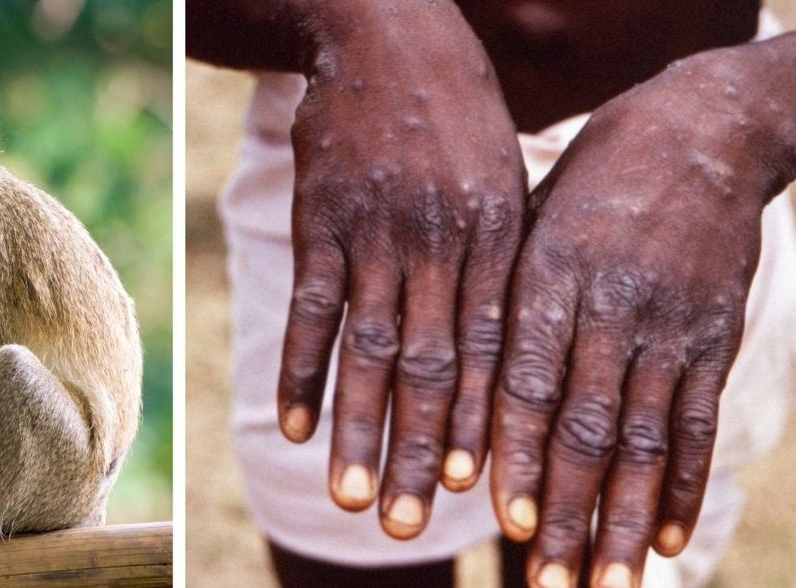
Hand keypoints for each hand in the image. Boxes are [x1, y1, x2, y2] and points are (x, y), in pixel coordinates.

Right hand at [276, 2, 525, 537]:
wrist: (388, 35)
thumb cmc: (458, 117)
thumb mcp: (505, 177)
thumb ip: (502, 261)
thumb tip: (505, 352)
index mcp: (497, 236)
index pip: (493, 349)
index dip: (484, 423)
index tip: (478, 490)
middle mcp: (439, 241)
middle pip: (432, 365)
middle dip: (422, 450)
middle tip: (412, 525)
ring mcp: (375, 231)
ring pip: (368, 348)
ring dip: (359, 429)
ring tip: (352, 499)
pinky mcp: (319, 221)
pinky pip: (309, 308)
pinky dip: (299, 370)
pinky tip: (293, 427)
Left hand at [490, 43, 795, 586]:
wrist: (701, 132)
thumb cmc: (591, 179)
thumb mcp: (533, 217)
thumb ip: (502, 296)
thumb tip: (457, 380)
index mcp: (549, 274)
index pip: (526, 379)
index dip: (514, 451)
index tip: (500, 517)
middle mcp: (610, 306)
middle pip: (584, 426)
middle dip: (564, 510)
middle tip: (545, 582)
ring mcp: (669, 325)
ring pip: (644, 439)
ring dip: (623, 519)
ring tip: (605, 584)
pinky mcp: (714, 337)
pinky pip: (697, 420)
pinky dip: (682, 484)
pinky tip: (666, 537)